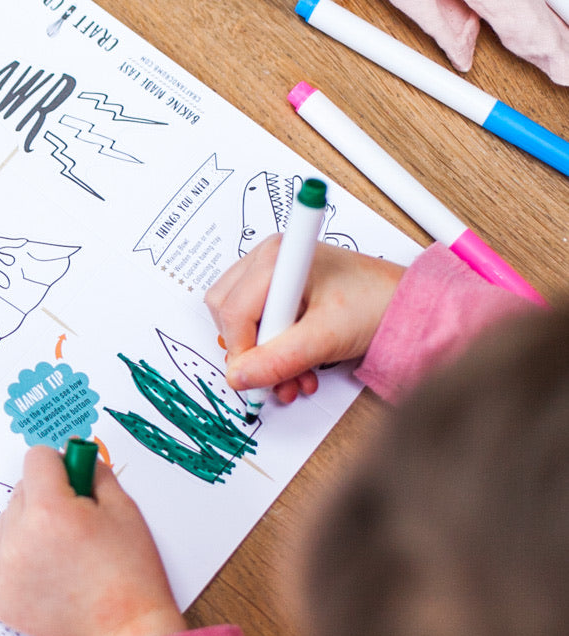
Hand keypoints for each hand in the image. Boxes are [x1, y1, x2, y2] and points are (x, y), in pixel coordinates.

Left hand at [0, 446, 184, 635]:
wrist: (125, 631)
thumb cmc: (130, 570)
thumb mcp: (123, 507)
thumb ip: (93, 472)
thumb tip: (74, 455)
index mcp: (49, 510)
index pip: (37, 458)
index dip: (60, 465)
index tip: (75, 481)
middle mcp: (18, 538)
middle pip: (21, 491)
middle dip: (46, 497)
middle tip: (76, 523)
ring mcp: (4, 570)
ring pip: (9, 523)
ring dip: (30, 526)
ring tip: (64, 551)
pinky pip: (3, 557)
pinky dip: (22, 559)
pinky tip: (52, 574)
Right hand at [205, 238, 404, 403]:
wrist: (408, 306)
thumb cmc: (378, 304)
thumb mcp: (326, 337)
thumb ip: (280, 359)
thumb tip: (240, 377)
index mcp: (278, 257)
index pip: (233, 309)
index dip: (241, 349)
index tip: (257, 377)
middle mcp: (269, 259)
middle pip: (227, 312)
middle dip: (251, 352)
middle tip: (280, 375)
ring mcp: (272, 274)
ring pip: (238, 321)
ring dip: (263, 356)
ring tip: (296, 376)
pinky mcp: (279, 291)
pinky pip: (255, 323)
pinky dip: (272, 350)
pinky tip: (297, 365)